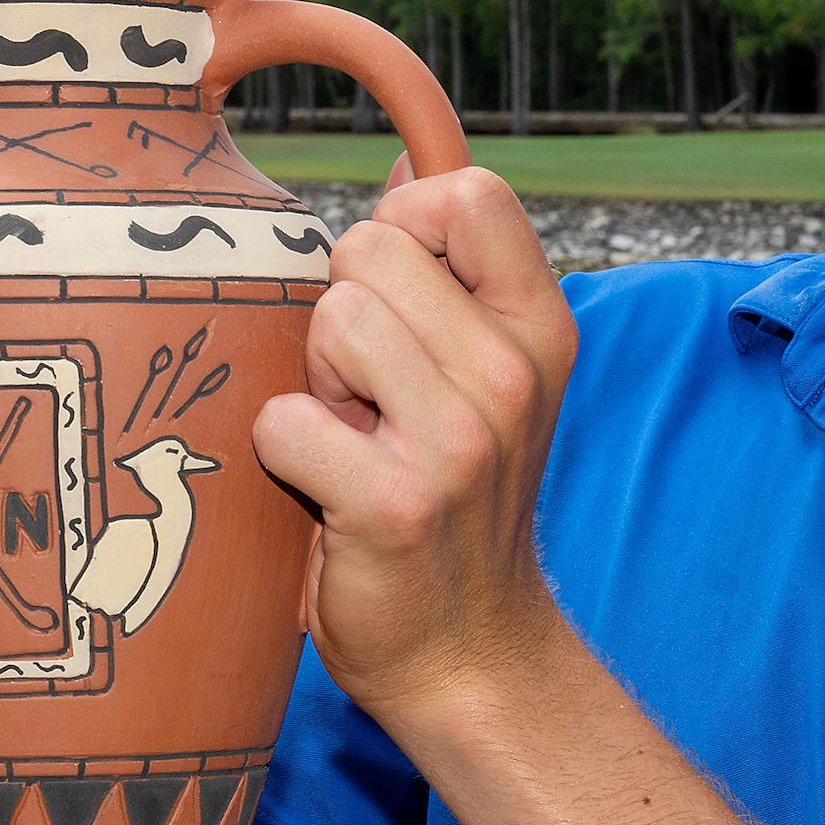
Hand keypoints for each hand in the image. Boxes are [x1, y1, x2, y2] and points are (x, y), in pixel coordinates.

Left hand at [250, 165, 579, 729]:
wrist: (468, 654)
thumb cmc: (454, 502)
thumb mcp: (488, 377)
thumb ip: (450, 278)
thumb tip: (399, 171)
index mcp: (542, 330)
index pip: (468, 192)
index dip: (404, 224)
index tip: (398, 298)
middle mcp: (514, 376)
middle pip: (370, 248)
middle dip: (344, 315)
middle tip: (371, 400)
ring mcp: (460, 442)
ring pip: (329, 321)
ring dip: (315, 382)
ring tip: (353, 439)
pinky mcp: (392, 503)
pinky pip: (283, 420)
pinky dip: (281, 454)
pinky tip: (326, 493)